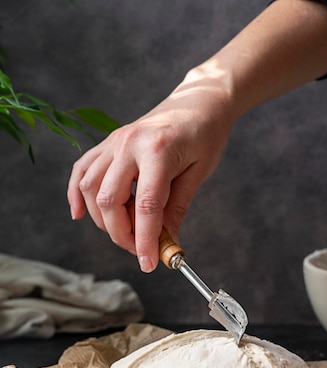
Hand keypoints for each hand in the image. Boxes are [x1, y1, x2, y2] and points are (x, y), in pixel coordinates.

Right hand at [67, 71, 233, 271]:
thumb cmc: (205, 134)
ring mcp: (114, 141)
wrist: (199, 100)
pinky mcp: (107, 143)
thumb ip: (177, 208)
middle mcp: (129, 143)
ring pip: (90, 188)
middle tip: (141, 251)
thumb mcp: (199, 173)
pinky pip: (82, 170)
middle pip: (109, 200)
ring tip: (126, 233)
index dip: (146, 240)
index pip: (146, 206)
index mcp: (158, 150)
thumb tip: (165, 243)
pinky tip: (80, 214)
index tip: (148, 264)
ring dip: (102, 220)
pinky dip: (76, 194)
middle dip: (122, 234)